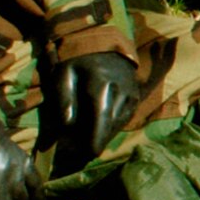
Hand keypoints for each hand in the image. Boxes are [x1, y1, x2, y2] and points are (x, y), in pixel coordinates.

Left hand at [51, 53, 138, 167]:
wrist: (105, 46)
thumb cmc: (79, 62)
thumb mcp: (64, 74)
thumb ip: (63, 99)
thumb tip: (67, 126)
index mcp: (101, 82)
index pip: (100, 115)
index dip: (95, 137)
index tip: (89, 154)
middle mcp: (121, 90)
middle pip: (110, 124)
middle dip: (96, 140)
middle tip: (82, 151)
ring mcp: (131, 95)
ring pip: (117, 125)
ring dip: (103, 135)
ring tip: (87, 140)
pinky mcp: (135, 99)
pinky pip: (123, 120)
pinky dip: (110, 128)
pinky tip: (99, 130)